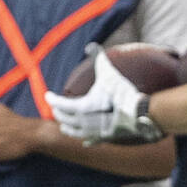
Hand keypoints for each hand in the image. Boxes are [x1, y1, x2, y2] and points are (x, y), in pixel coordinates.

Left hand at [45, 45, 162, 143]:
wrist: (139, 114)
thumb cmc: (122, 93)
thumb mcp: (109, 73)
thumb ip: (99, 58)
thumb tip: (91, 45)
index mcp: (81, 107)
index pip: (59, 103)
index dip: (51, 98)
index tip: (47, 95)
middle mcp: (83, 122)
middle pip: (63, 118)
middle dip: (57, 111)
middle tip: (55, 107)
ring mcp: (93, 132)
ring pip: (73, 132)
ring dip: (67, 127)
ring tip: (63, 125)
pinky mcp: (104, 138)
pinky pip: (90, 141)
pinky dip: (85, 139)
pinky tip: (84, 141)